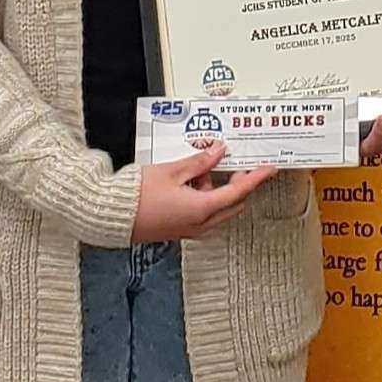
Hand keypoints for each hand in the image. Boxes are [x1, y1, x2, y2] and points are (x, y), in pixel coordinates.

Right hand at [131, 141, 275, 241]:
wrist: (113, 216)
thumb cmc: (137, 196)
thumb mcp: (172, 171)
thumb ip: (199, 161)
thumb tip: (218, 152)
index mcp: (202, 209)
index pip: (239, 191)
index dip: (256, 178)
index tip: (269, 169)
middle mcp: (200, 223)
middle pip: (232, 202)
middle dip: (238, 183)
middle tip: (237, 163)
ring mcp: (190, 229)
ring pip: (217, 207)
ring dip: (216, 188)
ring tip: (199, 167)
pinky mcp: (180, 229)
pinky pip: (203, 212)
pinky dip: (203, 196)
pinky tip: (188, 180)